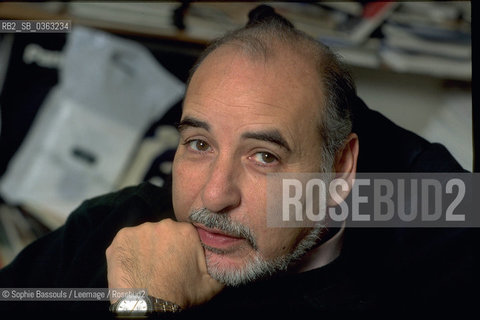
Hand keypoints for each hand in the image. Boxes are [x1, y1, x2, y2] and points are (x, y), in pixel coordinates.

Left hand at [106, 218, 223, 308]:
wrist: (149, 306)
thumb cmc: (179, 295)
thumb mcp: (211, 283)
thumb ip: (221, 266)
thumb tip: (231, 259)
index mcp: (186, 231)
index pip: (182, 234)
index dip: (179, 248)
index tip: (176, 261)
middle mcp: (164, 225)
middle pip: (163, 233)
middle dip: (162, 246)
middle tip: (161, 266)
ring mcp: (140, 230)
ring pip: (144, 236)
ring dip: (144, 248)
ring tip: (146, 268)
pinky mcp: (121, 237)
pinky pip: (125, 241)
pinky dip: (127, 251)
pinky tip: (133, 266)